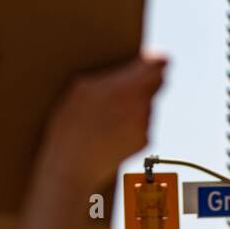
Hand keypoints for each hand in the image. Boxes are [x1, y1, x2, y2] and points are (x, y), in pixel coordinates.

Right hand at [35, 55, 167, 194]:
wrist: (72, 169)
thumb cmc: (70, 126)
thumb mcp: (80, 88)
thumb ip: (110, 73)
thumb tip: (133, 62)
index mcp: (128, 86)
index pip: (159, 64)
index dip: (154, 60)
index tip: (146, 59)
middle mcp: (142, 106)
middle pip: (158, 82)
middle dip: (145, 80)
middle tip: (124, 84)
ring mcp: (145, 125)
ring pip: (149, 103)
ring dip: (136, 103)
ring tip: (107, 113)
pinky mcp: (144, 142)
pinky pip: (144, 123)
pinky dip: (133, 122)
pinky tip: (110, 129)